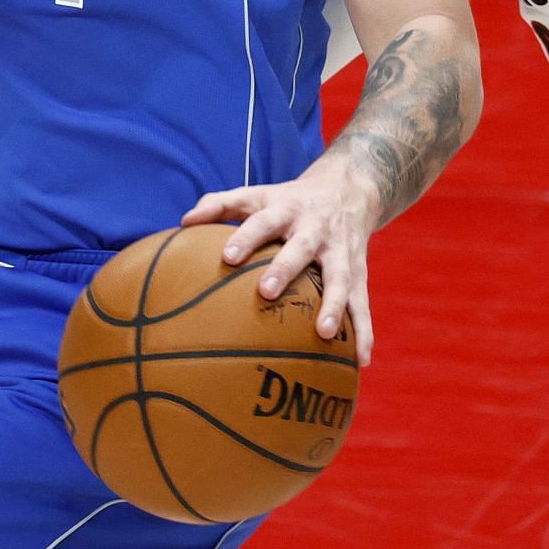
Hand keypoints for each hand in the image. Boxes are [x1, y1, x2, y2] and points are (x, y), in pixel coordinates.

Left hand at [181, 156, 383, 365]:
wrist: (349, 188)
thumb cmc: (289, 200)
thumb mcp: (258, 194)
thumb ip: (221, 204)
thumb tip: (184, 222)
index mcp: (286, 210)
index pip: (263, 221)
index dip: (245, 237)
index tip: (227, 257)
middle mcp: (315, 229)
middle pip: (301, 248)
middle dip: (286, 268)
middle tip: (266, 292)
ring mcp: (340, 252)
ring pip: (339, 278)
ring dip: (333, 305)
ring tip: (324, 334)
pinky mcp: (359, 272)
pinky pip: (362, 303)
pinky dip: (364, 331)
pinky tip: (361, 361)